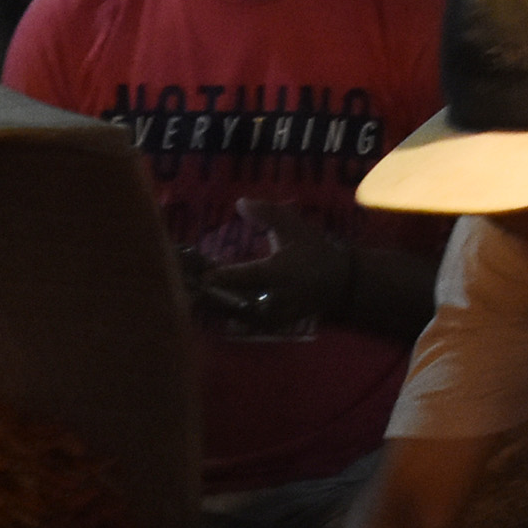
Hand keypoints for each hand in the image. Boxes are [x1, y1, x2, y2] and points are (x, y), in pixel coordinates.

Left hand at [202, 199, 352, 332]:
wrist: (339, 283)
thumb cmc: (314, 251)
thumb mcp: (295, 227)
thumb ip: (268, 214)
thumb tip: (240, 202)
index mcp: (280, 272)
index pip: (249, 276)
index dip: (226, 277)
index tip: (203, 276)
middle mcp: (276, 297)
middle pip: (239, 303)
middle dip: (213, 298)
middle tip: (188, 290)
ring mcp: (275, 315)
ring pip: (240, 316)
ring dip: (217, 309)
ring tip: (193, 299)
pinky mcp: (274, 324)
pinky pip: (247, 323)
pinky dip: (229, 316)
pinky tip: (211, 308)